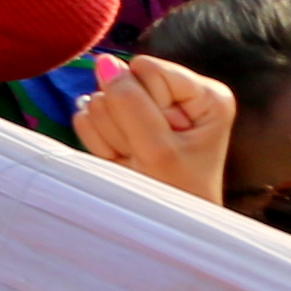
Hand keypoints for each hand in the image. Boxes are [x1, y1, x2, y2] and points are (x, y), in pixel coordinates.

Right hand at [73, 52, 242, 201]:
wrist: (165, 228)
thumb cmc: (176, 193)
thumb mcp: (159, 151)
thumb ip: (131, 104)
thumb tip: (104, 61)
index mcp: (203, 94)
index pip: (148, 69)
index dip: (146, 103)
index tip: (165, 137)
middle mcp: (176, 94)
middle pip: (123, 81)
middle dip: (126, 122)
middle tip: (146, 154)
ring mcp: (146, 106)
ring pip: (101, 99)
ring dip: (113, 136)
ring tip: (137, 160)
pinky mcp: (120, 119)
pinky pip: (87, 114)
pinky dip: (100, 142)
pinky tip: (123, 159)